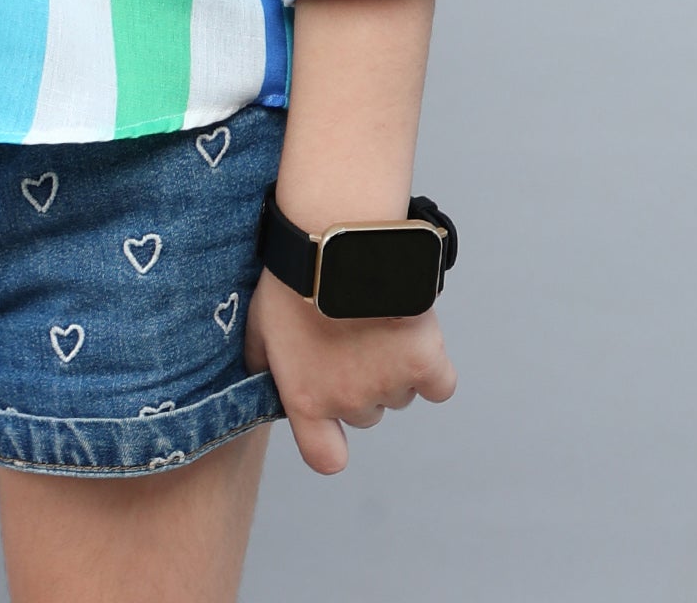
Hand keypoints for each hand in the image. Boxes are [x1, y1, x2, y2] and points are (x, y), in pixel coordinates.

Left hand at [243, 259, 456, 473]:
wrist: (337, 241)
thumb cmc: (294, 275)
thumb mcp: (259, 320)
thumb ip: (259, 358)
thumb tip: (256, 375)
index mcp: (308, 400)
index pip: (325, 457)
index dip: (331, 442)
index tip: (332, 419)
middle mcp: (350, 402)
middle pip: (367, 411)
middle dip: (361, 382)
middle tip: (351, 337)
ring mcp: (390, 385)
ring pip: (401, 393)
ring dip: (394, 368)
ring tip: (377, 321)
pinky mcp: (425, 362)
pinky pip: (439, 384)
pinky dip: (432, 367)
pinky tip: (415, 337)